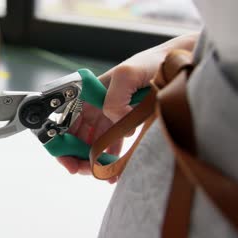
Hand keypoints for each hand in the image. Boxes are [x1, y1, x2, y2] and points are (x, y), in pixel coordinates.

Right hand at [57, 33, 198, 182]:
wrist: (177, 66)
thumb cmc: (151, 63)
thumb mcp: (128, 74)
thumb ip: (114, 98)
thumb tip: (113, 121)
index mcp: (88, 95)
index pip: (64, 121)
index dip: (61, 142)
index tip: (69, 160)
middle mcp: (94, 107)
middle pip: (74, 138)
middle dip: (76, 157)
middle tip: (86, 170)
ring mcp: (108, 117)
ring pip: (91, 145)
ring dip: (93, 162)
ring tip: (103, 174)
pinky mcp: (123, 125)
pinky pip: (111, 146)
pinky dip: (110, 160)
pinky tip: (114, 172)